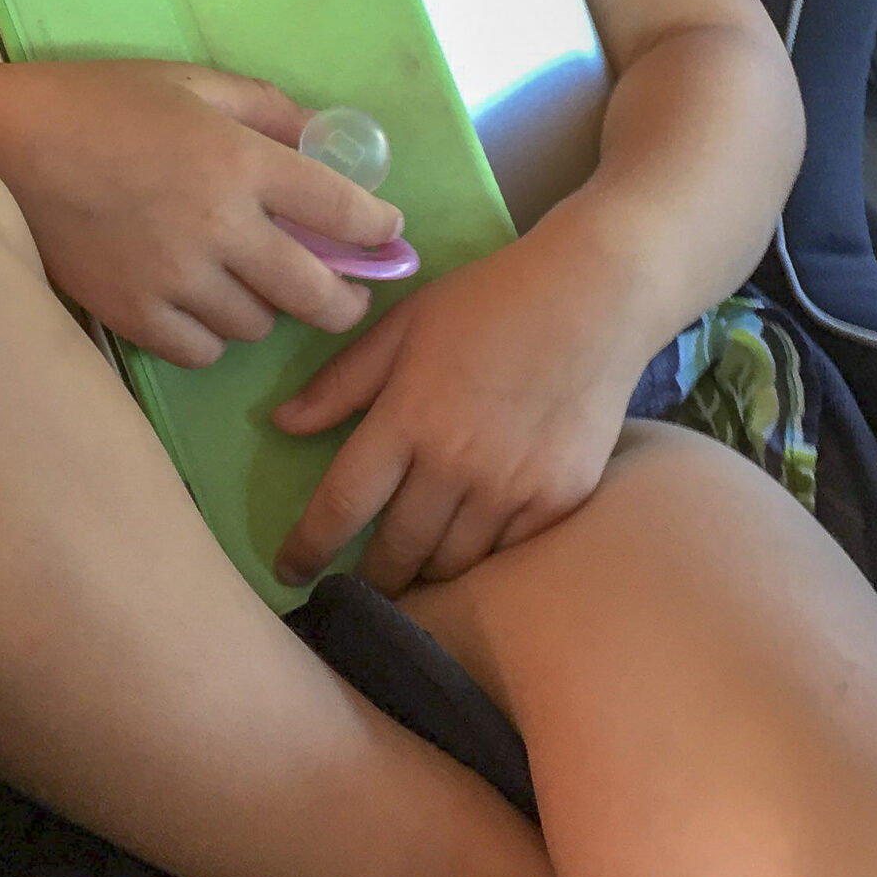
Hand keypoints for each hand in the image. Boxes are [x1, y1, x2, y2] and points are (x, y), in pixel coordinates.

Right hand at [0, 60, 403, 366]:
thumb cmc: (96, 101)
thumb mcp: (188, 81)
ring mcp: (174, 278)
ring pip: (257, 326)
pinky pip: (202, 351)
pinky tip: (201, 306)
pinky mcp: (131, 314)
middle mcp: (218, 226)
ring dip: (267, 310)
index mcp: (238, 160)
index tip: (385, 235)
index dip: (377, 230)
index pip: (342, 211)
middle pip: (316, 293)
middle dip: (345, 299)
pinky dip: (212, 336)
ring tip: (252, 286)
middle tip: (345, 294)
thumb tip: (324, 138)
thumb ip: (266, 108)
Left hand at [271, 208, 662, 594]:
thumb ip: (341, 382)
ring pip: (451, 565)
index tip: (290, 572)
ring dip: (424, 571)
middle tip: (357, 579)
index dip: (307, 549)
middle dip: (369, 576)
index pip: (341, 506)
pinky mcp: (559, 500)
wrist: (594, 296)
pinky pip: (506, 554)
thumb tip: (282, 425)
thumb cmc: (488, 303)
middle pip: (396, 553)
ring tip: (411, 566)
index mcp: (407, 419)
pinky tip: (470, 543)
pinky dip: (481, 556)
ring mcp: (512, 489)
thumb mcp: (403, 327)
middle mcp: (455, 465)